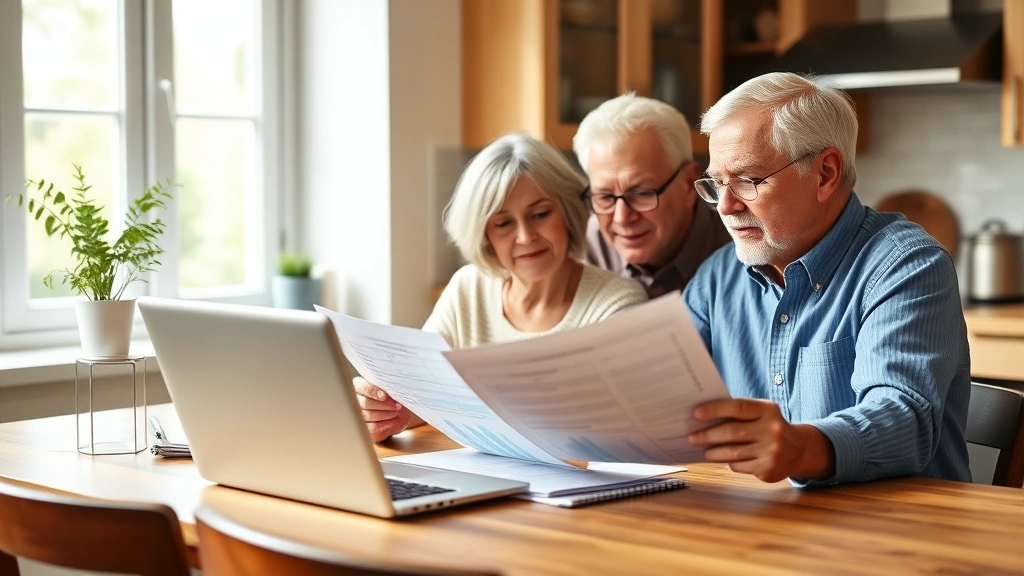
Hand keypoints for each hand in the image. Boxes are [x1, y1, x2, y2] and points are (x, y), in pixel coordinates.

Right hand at [353, 377, 420, 441]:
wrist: (403, 413)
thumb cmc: (396, 398)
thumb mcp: (393, 390)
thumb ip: (388, 388)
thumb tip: (388, 392)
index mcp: (360, 386)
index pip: (363, 388)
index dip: (374, 392)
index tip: (384, 396)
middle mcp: (356, 400)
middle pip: (365, 403)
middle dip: (383, 405)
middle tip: (397, 406)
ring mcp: (358, 415)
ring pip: (368, 415)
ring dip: (386, 414)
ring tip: (396, 412)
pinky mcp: (365, 428)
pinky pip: (372, 427)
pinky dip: (385, 423)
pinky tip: (393, 420)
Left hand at [688, 398, 834, 482]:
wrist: (799, 450)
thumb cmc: (769, 427)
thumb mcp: (761, 414)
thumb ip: (739, 414)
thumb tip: (703, 419)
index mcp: (768, 410)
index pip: (738, 407)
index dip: (715, 410)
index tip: (696, 413)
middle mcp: (772, 430)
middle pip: (732, 432)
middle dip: (707, 435)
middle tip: (691, 437)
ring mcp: (772, 451)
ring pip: (733, 453)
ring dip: (713, 452)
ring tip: (703, 450)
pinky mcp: (768, 469)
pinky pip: (739, 466)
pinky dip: (729, 463)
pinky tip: (723, 459)